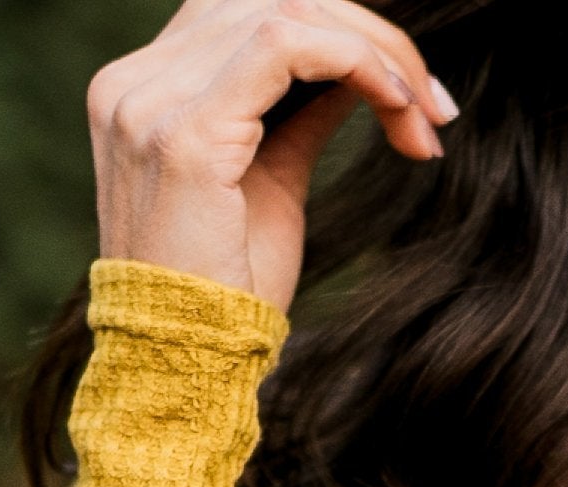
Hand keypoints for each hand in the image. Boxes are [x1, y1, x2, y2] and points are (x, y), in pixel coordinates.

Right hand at [88, 1, 457, 311]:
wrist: (183, 369)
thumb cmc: (226, 295)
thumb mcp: (273, 182)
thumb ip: (301, 113)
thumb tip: (359, 67)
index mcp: (143, 90)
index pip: (246, 14)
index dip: (336, 35)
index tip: (408, 96)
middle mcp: (133, 83)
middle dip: (367, 39)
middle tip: (433, 104)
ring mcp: (151, 102)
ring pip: (284, 10)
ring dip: (373, 52)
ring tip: (421, 114)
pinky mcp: (185, 133)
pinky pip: (286, 43)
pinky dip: (354, 60)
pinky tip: (395, 104)